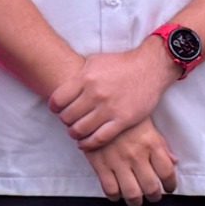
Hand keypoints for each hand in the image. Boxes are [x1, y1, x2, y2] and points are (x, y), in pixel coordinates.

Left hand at [51, 37, 176, 149]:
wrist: (150, 67)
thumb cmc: (121, 64)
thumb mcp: (95, 61)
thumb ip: (79, 75)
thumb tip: (63, 86)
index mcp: (85, 78)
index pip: (58, 100)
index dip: (54, 108)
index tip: (57, 110)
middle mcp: (95, 94)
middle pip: (67, 117)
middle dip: (65, 121)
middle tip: (68, 121)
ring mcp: (109, 108)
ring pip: (80, 130)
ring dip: (74, 133)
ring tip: (75, 132)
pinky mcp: (123, 120)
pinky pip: (99, 138)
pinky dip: (88, 144)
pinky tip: (84, 144)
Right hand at [86, 120, 177, 205]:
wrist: (97, 107)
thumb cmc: (124, 114)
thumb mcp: (147, 124)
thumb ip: (161, 144)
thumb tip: (173, 162)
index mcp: (151, 143)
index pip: (167, 172)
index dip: (171, 184)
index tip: (169, 188)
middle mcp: (136, 154)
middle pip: (151, 188)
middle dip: (154, 196)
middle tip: (154, 195)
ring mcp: (118, 161)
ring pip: (132, 193)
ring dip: (136, 201)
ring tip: (136, 199)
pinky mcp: (100, 164)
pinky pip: (110, 189)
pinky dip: (115, 197)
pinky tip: (118, 193)